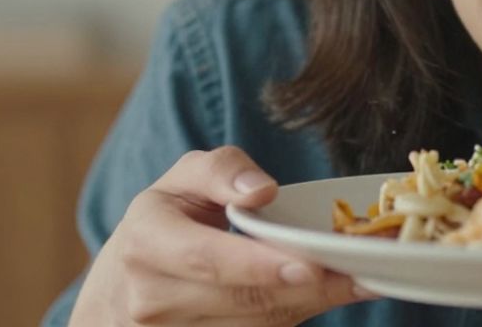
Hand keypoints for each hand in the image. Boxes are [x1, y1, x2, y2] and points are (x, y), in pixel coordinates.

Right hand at [69, 146, 374, 324]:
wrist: (120, 289)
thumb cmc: (165, 221)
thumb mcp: (183, 179)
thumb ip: (222, 170)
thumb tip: (261, 189)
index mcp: (146, 243)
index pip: (207, 260)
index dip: (260, 266)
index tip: (310, 265)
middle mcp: (153, 298)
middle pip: (242, 300)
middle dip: (306, 288)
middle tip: (360, 271)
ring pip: (257, 325)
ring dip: (311, 304)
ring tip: (358, 279)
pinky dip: (297, 314)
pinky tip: (330, 293)